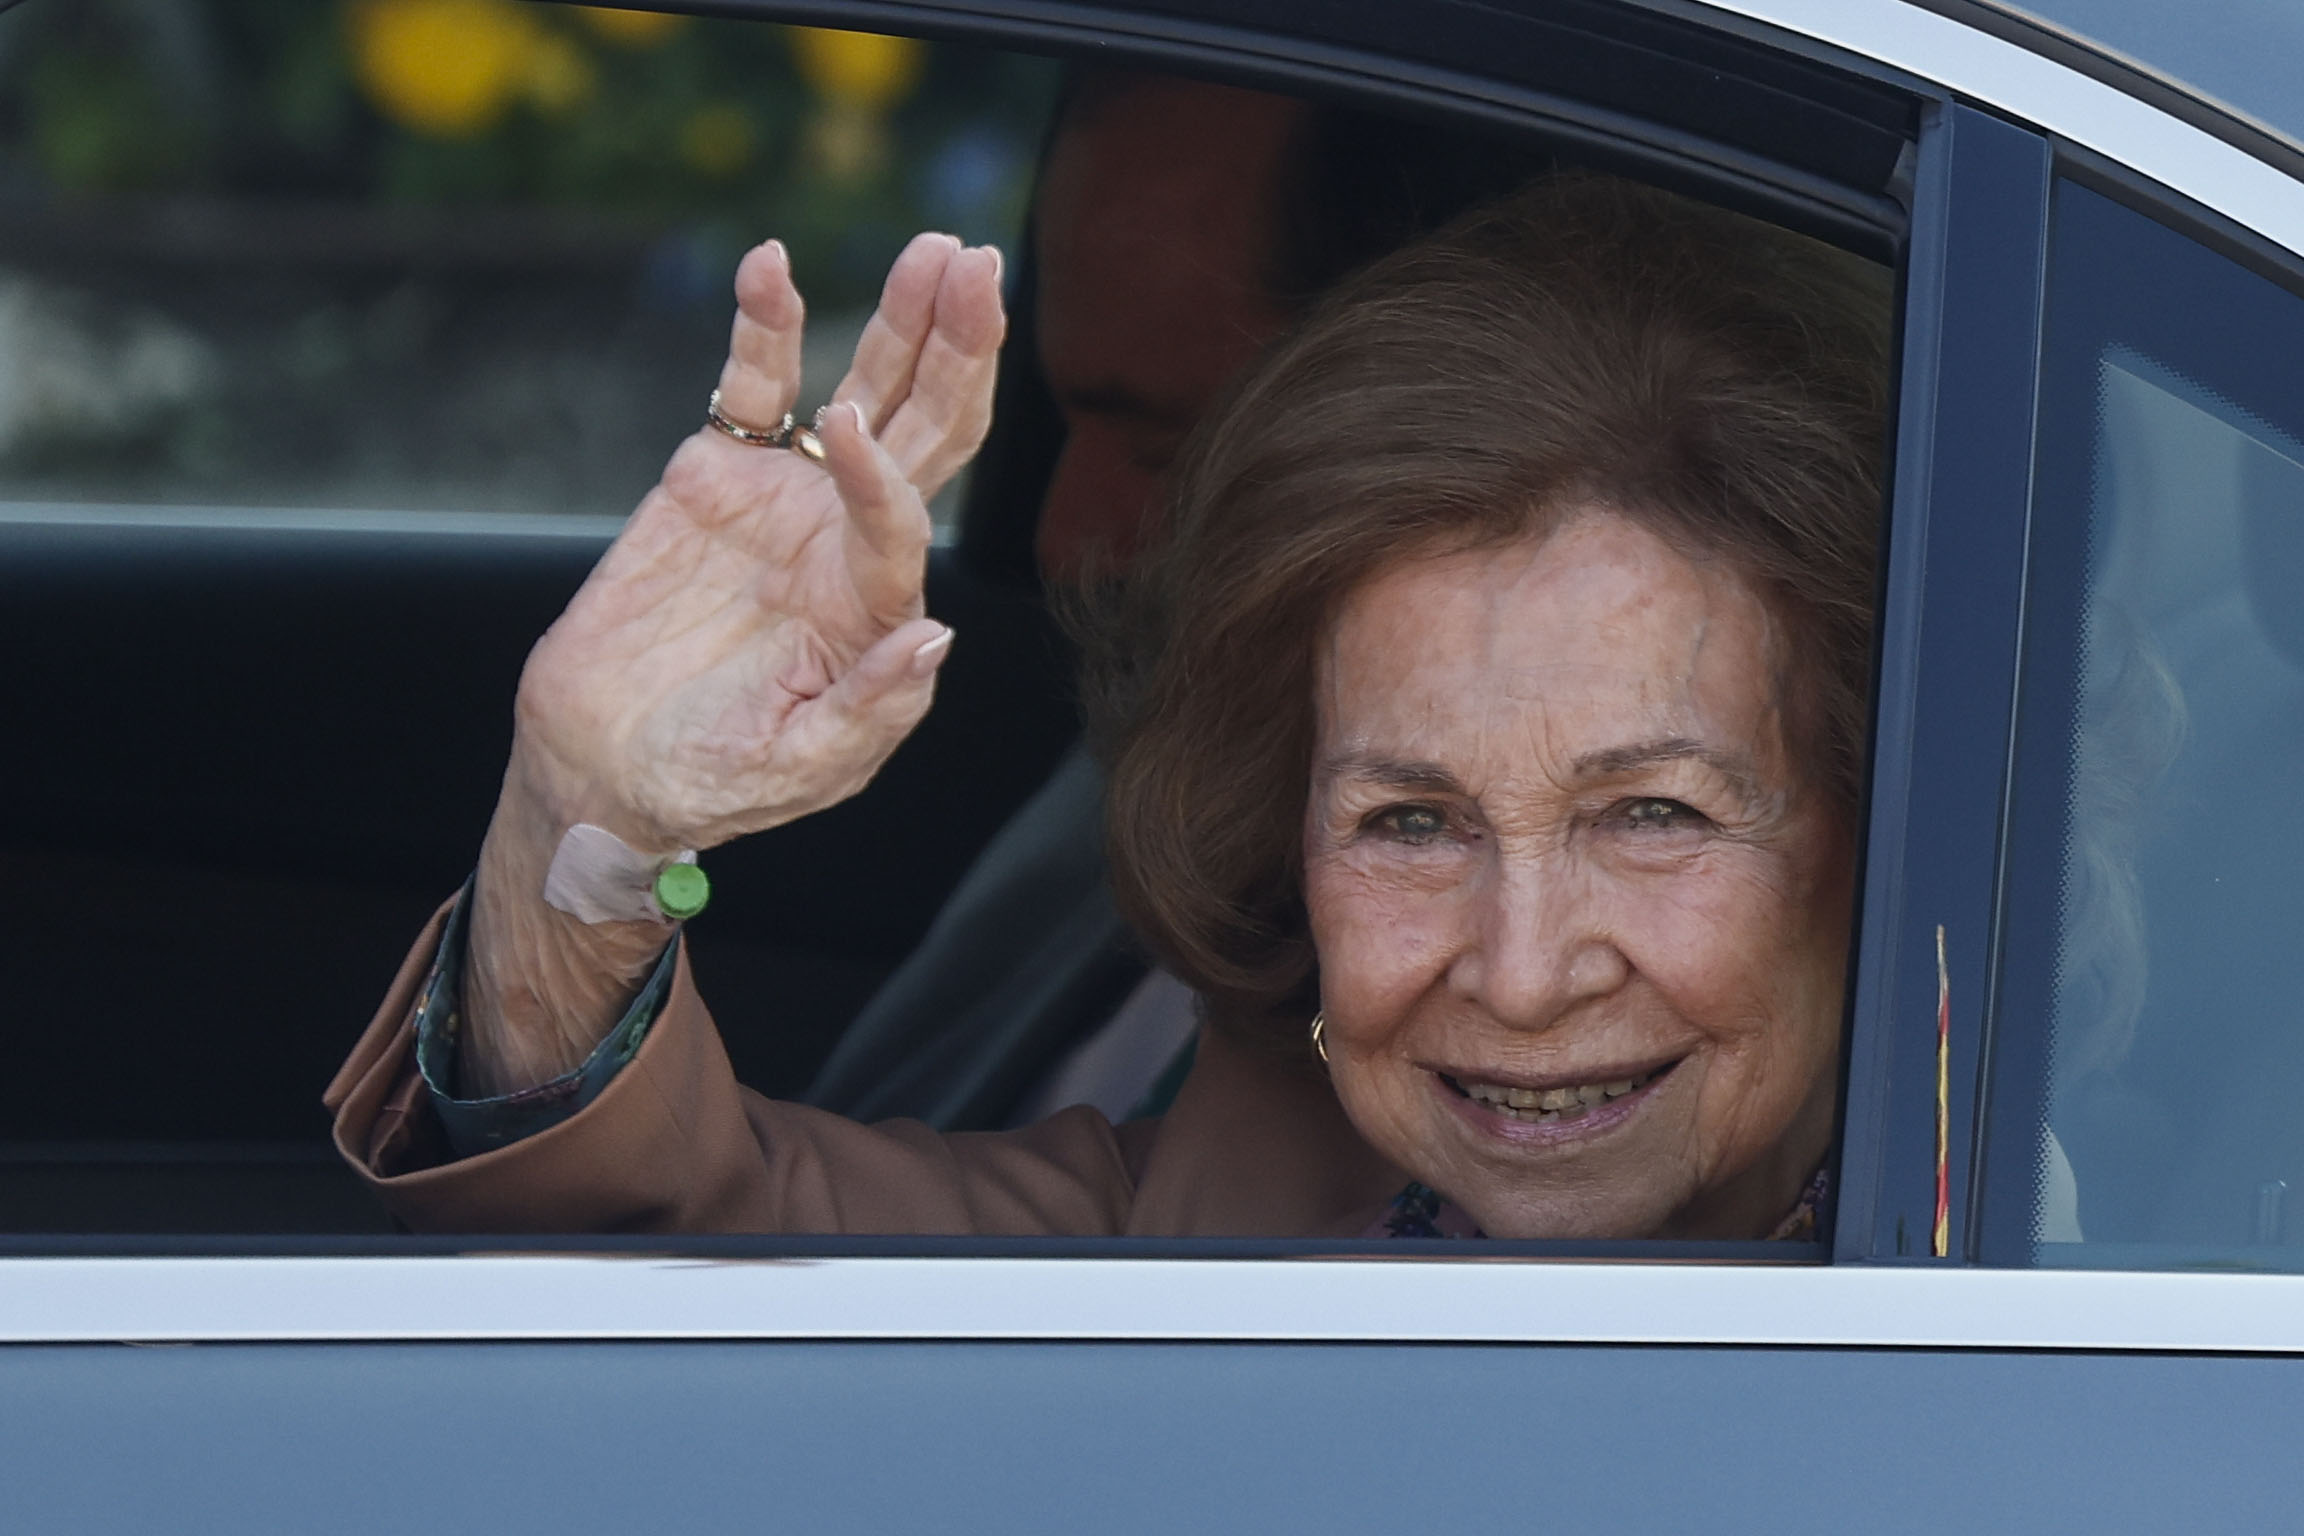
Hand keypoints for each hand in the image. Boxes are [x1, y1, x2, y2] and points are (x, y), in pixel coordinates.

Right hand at [514, 231, 1005, 852]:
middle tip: (979, 269)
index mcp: (877, 607)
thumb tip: (939, 634)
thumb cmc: (713, 782)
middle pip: (925, 428)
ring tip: (932, 252)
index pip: (905, 519)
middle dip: (958, 350)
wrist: (605, 769)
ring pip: (860, 389)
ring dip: (899, 320)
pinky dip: (763, 324)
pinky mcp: (715, 475)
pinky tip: (771, 265)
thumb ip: (872, 708)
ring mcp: (787, 500)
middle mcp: (848, 540)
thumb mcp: (802, 768)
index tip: (849, 432)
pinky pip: (751, 387)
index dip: (887, 475)